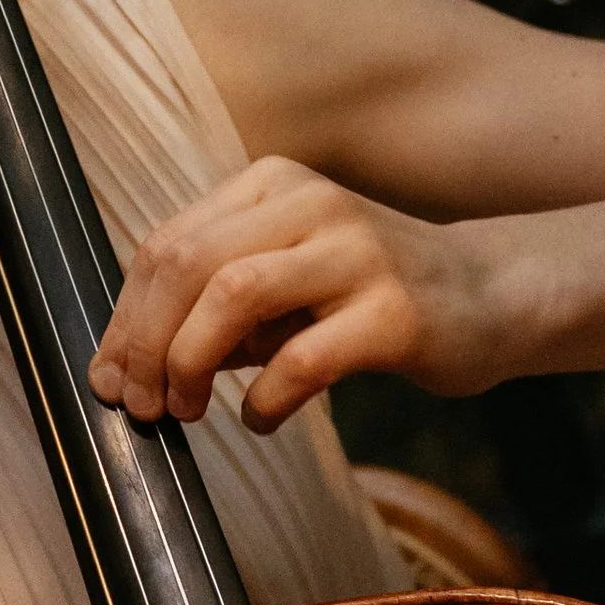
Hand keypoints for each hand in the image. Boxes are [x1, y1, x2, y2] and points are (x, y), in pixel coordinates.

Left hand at [87, 158, 520, 433]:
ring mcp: (356, 253)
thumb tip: (128, 367)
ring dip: (191, 362)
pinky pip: (304, 358)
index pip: (167, 244)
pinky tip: (263, 419)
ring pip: (233, 296)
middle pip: (187, 264)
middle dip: (146, 344)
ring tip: (189, 410)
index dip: (124, 319)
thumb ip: (214, 306)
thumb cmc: (369, 297)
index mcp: (272, 185)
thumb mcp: (285, 281)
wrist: (492, 296)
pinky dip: (266, 399)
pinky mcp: (394, 313)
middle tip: (145, 406)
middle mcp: (311, 204)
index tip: (111, 379)